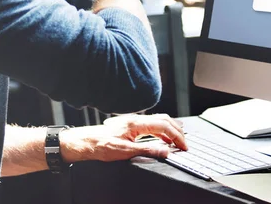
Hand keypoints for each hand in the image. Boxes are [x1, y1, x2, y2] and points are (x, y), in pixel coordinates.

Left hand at [60, 114, 186, 162]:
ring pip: (158, 120)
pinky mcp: (131, 125)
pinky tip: (163, 138)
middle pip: (164, 119)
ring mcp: (134, 121)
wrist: (86, 142)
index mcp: (136, 123)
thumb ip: (147, 150)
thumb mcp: (125, 152)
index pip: (164, 126)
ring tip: (178, 140)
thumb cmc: (101, 145)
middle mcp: (136, 119)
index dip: (176, 136)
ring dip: (170, 129)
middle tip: (184, 143)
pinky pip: (152, 124)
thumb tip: (165, 151)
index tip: (183, 146)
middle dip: (177, 131)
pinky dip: (162, 130)